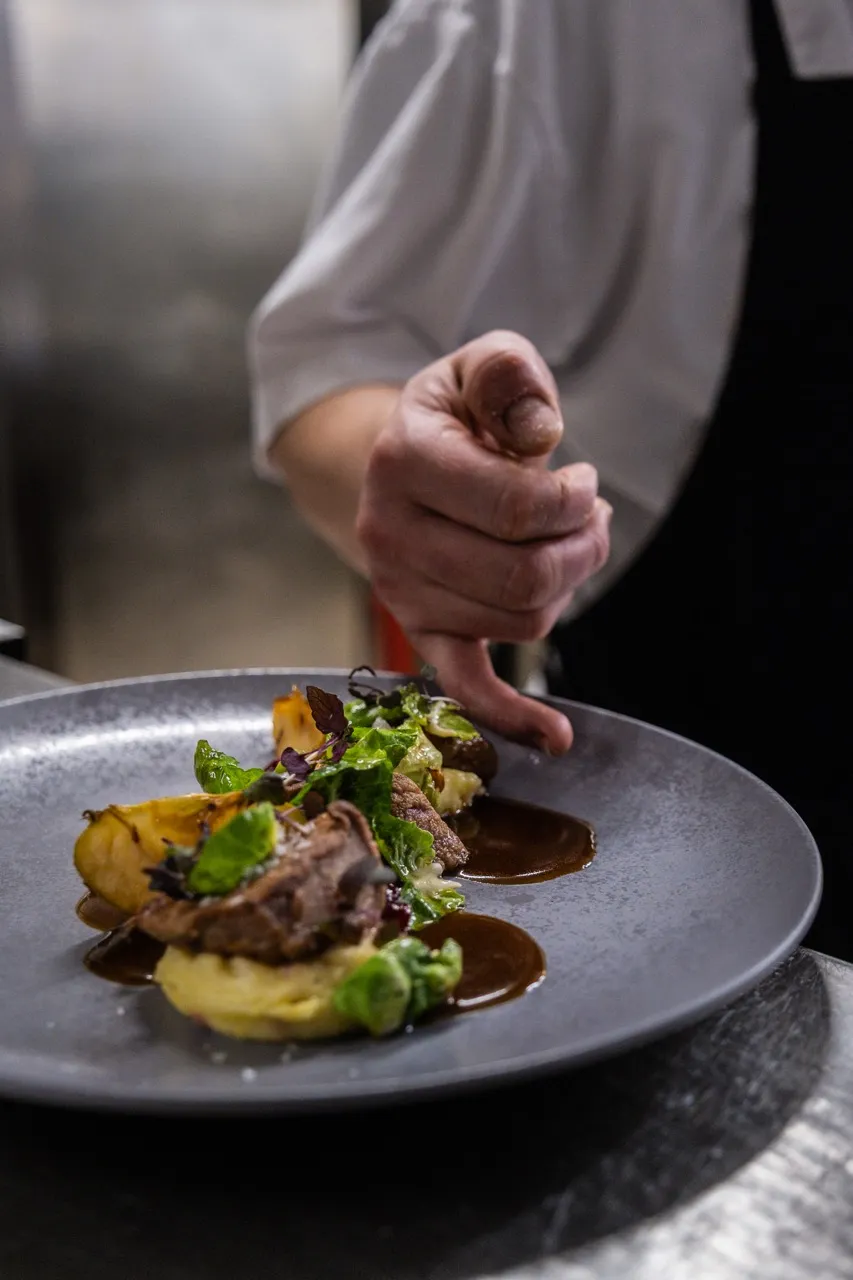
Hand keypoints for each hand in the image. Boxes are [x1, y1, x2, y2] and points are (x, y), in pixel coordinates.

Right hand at [356, 331, 610, 751]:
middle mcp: (390, 535)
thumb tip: (541, 434)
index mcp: (403, 462)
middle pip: (526, 574)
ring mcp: (402, 592)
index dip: (575, 501)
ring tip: (571, 545)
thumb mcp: (478, 367)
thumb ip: (510, 377)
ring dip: (570, 584)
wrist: (399, 465)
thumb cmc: (454, 418)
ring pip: (524, 619)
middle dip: (584, 546)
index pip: (517, 509)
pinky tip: (556, 736)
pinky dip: (512, 716)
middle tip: (593, 519)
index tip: (583, 482)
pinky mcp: (420, 631)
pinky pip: (465, 686)